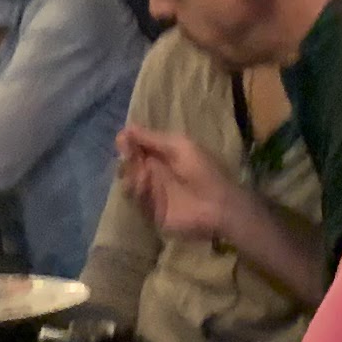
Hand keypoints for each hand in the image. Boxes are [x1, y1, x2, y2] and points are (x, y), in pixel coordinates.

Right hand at [116, 125, 266, 248]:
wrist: (218, 207)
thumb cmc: (203, 172)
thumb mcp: (180, 146)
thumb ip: (153, 138)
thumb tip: (126, 128)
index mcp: (165, 154)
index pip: (138, 146)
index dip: (128, 142)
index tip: (123, 141)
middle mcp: (156, 172)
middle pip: (130, 163)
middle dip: (127, 159)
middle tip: (129, 157)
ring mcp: (153, 193)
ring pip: (130, 181)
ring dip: (132, 175)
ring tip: (142, 175)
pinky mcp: (152, 212)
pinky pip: (136, 200)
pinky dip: (137, 192)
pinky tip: (145, 187)